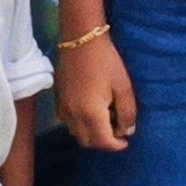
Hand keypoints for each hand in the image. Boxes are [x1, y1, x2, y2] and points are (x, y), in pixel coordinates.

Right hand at [56, 28, 138, 153]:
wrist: (81, 40)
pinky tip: (89, 112)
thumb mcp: (124, 87)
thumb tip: (127, 131)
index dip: (116, 146)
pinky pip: (67, 121)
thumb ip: (127, 112)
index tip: (126, 141)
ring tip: (104, 121)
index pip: (103, 142)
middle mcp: (74, 115)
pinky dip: (79, 125)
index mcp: (91, 114)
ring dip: (90, 134)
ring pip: (76, 133)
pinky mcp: (58, 99)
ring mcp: (64, 107)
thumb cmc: (106, 62)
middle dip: (103, 142)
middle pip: (87, 141)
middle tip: (116, 132)